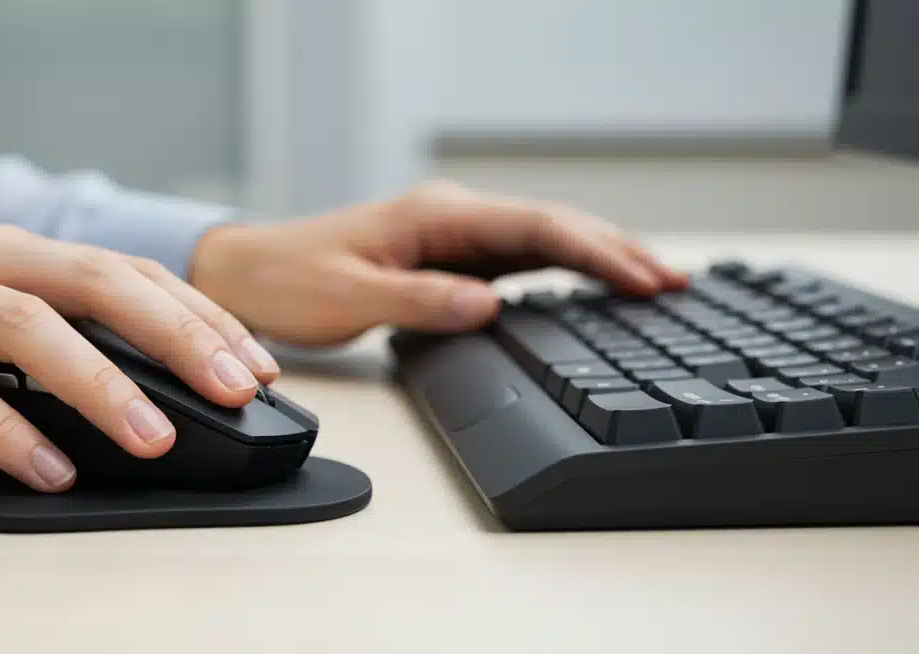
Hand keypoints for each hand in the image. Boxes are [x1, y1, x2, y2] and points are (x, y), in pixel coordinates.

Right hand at [0, 222, 278, 491]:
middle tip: (237, 389)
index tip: (255, 364)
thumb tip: (137, 394)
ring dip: (102, 385)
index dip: (195, 314)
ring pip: (25, 325)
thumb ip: (34, 338)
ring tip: (155, 439)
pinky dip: (3, 430)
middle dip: (177, 335)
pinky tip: (46, 472)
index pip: (121, 270)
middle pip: (92, 280)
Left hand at [190, 180, 687, 345]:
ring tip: (653, 282)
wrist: (251, 273)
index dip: (596, 251)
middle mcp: (452, 218)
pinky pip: (518, 261)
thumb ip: (423, 300)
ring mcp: (452, 237)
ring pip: (541, 242)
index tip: (642, 278)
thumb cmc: (292, 279)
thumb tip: (490, 305)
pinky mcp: (446, 260)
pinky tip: (590, 287)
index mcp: (437, 215)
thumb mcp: (353, 295)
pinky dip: (561, 272)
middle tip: (674, 282)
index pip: (537, 227)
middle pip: (552, 228)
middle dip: (615, 251)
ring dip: (597, 260)